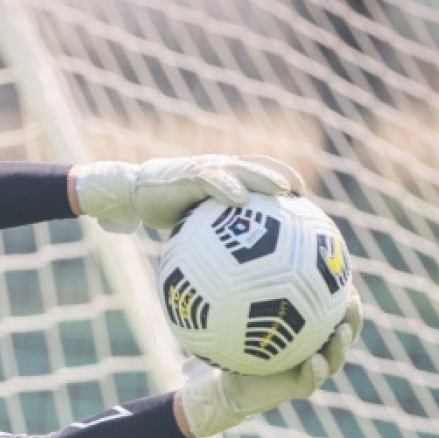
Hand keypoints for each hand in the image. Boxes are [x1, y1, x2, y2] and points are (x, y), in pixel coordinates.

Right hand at [74, 155, 304, 232]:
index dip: (284, 180)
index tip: (304, 200)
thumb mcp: (193, 224)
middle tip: (302, 196)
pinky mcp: (188, 175)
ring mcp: (205, 169)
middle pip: (259, 166)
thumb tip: (232, 269)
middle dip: (282, 177)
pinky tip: (242, 202)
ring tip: (282, 192)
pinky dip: (228, 189)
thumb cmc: (165, 210)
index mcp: (226, 176)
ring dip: (263, 179)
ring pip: (241, 169)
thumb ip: (214, 235)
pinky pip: (212, 180)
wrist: (134, 193)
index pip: (261, 172)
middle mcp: (220, 168)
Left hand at [178, 289, 363, 437]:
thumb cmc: (237, 343)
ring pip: (336, 358)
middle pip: (346, 332)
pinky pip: (312, 380)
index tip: (348, 278)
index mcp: (311, 330)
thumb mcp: (243, 314)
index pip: (336, 312)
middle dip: (353, 317)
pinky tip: (315, 360)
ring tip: (341, 331)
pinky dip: (316, 371)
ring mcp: (310, 368)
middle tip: (352, 300)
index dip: (347, 296)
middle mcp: (316, 347)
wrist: (227, 380)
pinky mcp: (299, 387)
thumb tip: (242, 255)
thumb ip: (251, 291)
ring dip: (342, 345)